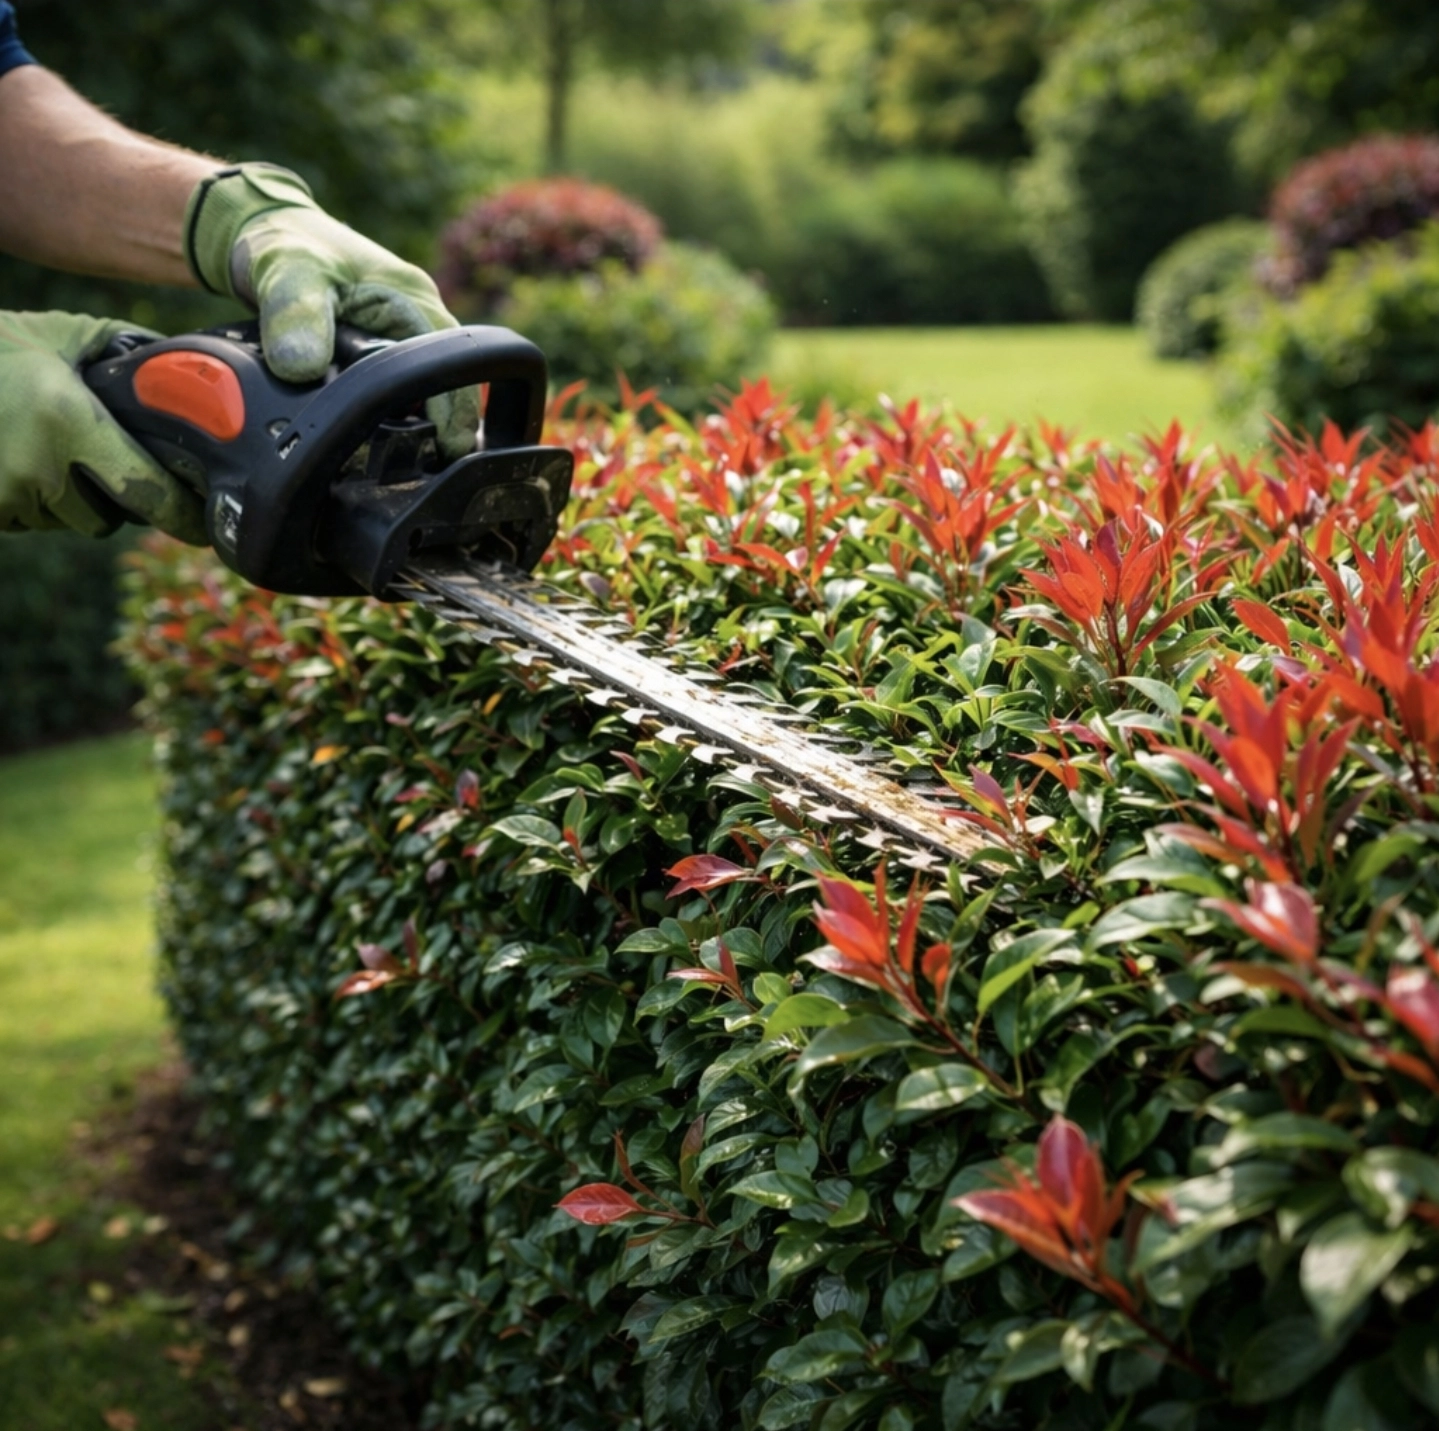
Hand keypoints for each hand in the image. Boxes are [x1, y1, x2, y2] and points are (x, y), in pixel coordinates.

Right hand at [0, 310, 206, 540]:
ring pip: (62, 522)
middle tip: (97, 466)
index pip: (146, 490)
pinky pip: (24, 522)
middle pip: (104, 519)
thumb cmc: (1, 346)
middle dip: (111, 503)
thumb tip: (185, 359)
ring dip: (65, 502)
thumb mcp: (63, 334)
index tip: (201, 528)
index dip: (179, 515)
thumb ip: (123, 345)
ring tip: (45, 453)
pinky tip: (17, 462)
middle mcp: (40, 465)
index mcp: (71, 422)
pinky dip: (29, 503)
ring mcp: (7, 492)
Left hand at [185, 164, 479, 458]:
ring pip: (433, 384)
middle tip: (438, 462)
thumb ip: (294, 316)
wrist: (264, 231)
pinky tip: (390, 435)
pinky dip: (403, 408)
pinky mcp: (386, 344)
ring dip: (428, 417)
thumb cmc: (283, 243)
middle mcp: (419, 315)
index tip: (445, 444)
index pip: (451, 361)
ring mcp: (406, 331)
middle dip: (450, 421)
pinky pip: (406, 382)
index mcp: (410, 297)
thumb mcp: (286, 273)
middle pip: (454, 378)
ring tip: (418, 457)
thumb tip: (303, 370)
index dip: (453, 406)